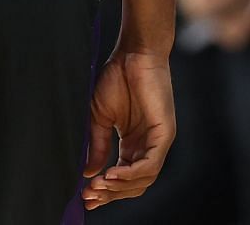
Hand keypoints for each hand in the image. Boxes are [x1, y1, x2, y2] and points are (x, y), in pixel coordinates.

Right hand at [81, 49, 175, 208]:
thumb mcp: (99, 117)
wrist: (132, 53)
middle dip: (110, 194)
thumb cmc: (116, 78)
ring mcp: (158, 141)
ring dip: (118, 187)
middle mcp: (147, 146)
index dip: (104, 190)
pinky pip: (151, 164)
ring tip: (98, 184)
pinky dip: (131, 174)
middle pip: (133, 185)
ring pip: (142, 180)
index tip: (84, 196)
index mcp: (132, 143)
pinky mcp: (165, 134)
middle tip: (88, 196)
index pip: (122, 177)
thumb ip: (97, 145)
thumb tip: (87, 173)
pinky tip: (112, 174)